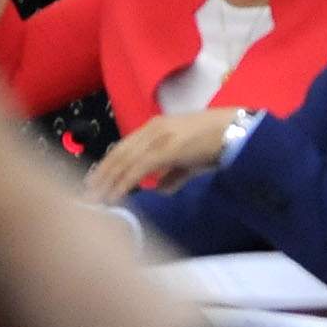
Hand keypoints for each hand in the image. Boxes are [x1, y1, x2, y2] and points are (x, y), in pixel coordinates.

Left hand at [81, 109, 238, 203]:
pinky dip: (124, 183)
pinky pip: (138, 168)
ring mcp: (158, 137)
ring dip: (108, 182)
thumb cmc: (217, 143)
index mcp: (156, 127)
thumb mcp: (189, 161)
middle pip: (118, 153)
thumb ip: (172, 174)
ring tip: (97, 200)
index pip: (123, 147)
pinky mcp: (165, 148)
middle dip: (101, 175)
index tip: (94, 182)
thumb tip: (158, 189)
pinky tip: (116, 195)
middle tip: (88, 195)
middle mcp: (153, 129)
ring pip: (124, 161)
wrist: (238, 132)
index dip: (107, 165)